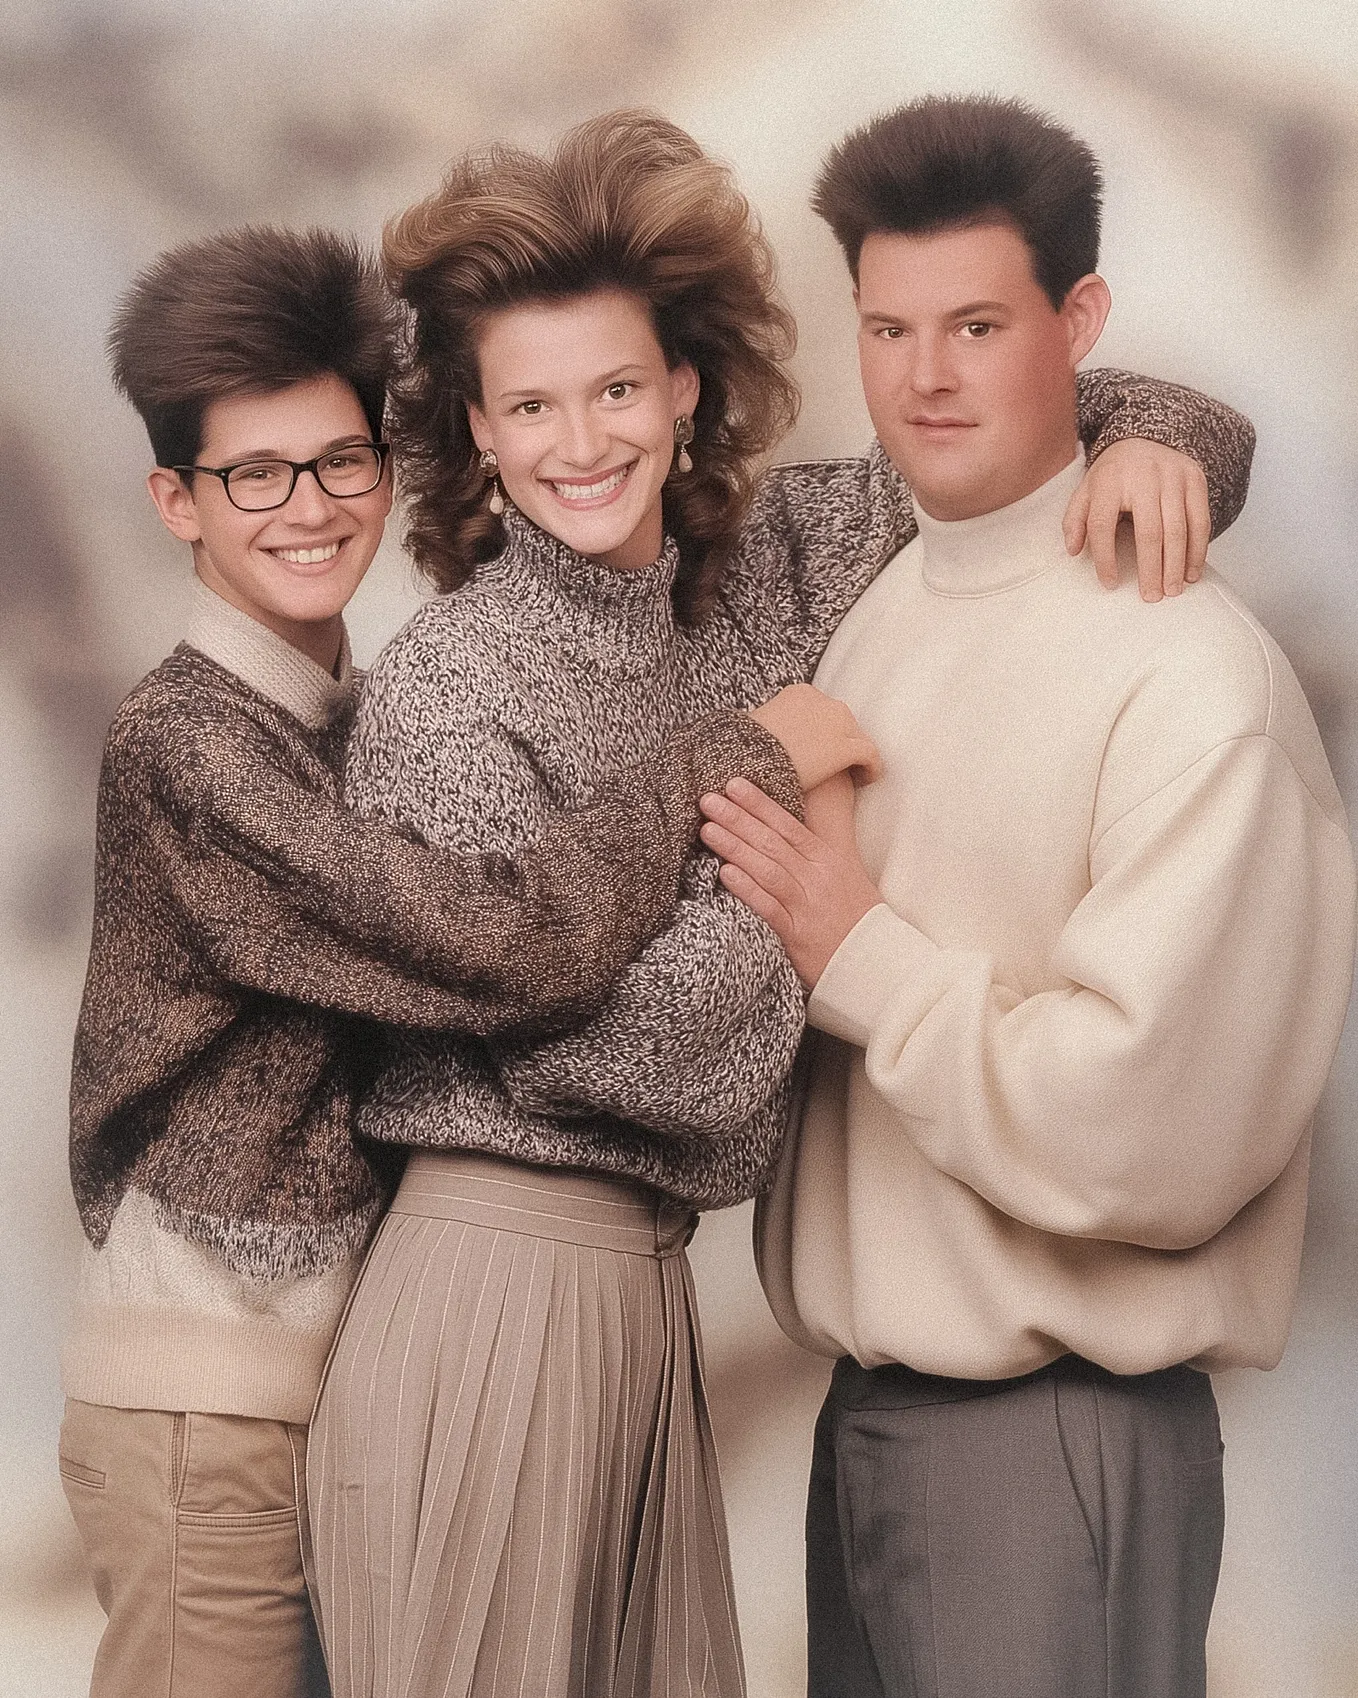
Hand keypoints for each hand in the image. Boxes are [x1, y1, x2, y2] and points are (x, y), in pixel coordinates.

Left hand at [699, 775, 882, 987]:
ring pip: (768, 870)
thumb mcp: (844, 873)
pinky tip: (726, 874)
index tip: (734, 784)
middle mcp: (817, 877)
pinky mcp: (797, 934)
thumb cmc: (856, 915)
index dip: (760, 803)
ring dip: (735, 848)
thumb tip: (783, 823)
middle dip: (738, 818)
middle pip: (772, 842)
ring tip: (708, 829)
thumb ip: (815, 849)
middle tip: (709, 799)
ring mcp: (807, 905)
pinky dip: (747, 890)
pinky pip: (769, 908)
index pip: (788, 824)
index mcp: (827, 858)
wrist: (877, 959)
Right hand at [749, 683, 882, 791]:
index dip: (826, 731)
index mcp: (800, 693)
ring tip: (855, 774)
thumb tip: (770, 735)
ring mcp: (837, 723)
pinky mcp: (846, 748)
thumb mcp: (756, 727)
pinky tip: (864, 781)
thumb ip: (772, 726)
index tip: (823, 748)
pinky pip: (870, 757)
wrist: (746, 766)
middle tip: (841, 764)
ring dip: (858, 755)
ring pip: (859, 738)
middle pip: (844, 721)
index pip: (823, 710)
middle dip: (843, 741)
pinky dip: (870, 769)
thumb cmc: (745, 752)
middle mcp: (823, 702)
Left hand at [1062, 438, 1210, 601]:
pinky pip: (1200, 520)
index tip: (1109, 583)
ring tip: (1172, 590)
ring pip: (1178, 528)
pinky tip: (1191, 572)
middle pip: (1149, 531)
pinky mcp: (1195, 479)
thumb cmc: (1114, 474)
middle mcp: (1144, 477)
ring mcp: (1173, 477)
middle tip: (1151, 596)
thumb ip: (1076, 519)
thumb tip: (1072, 550)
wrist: (1146, 437)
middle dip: (1151, 568)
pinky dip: (1198, 550)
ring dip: (1177, 564)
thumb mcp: (1087, 490)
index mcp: (1110, 481)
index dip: (1105, 558)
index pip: (1103, 525)